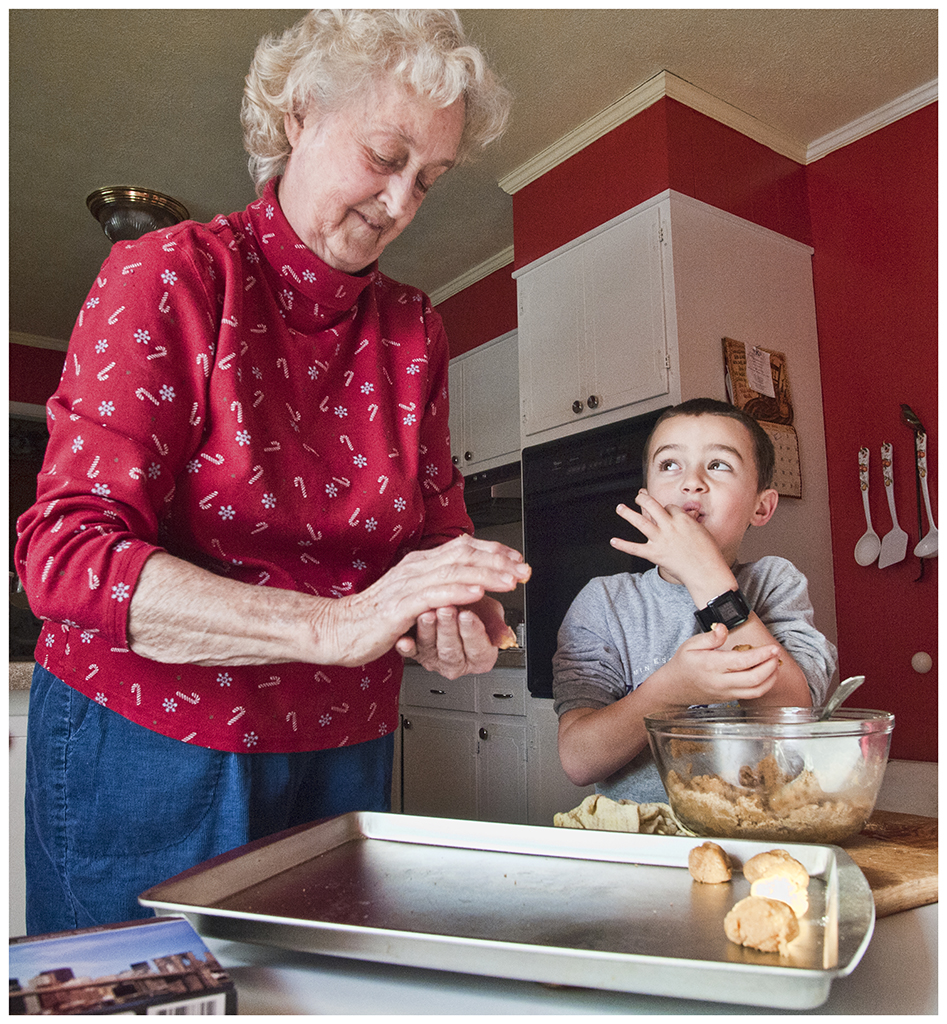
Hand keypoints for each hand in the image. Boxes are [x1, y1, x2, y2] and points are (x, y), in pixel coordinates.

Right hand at [311, 534, 528, 668]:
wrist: (338, 629)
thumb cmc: (373, 617)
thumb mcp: (412, 598)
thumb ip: (438, 590)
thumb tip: (470, 590)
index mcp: (419, 564)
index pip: (463, 547)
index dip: (494, 551)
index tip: (517, 559)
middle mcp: (415, 568)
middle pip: (465, 554)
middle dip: (499, 561)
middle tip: (523, 569)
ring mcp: (407, 585)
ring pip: (455, 572)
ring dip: (487, 575)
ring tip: (510, 580)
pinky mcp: (400, 606)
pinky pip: (435, 595)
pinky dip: (459, 592)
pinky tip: (477, 593)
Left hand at [394, 595, 512, 677]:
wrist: (447, 602)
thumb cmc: (470, 606)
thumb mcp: (488, 610)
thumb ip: (496, 620)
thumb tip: (504, 633)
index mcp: (479, 656)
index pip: (479, 650)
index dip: (473, 632)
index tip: (469, 614)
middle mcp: (457, 660)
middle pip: (452, 650)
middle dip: (449, 629)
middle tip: (447, 609)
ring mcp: (435, 657)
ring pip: (430, 649)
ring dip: (428, 632)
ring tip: (427, 614)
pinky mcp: (415, 653)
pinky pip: (409, 653)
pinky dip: (407, 647)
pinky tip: (404, 640)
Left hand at [611, 490, 730, 592]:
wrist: (705, 571)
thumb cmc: (708, 553)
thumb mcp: (702, 531)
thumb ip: (690, 522)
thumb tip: (685, 516)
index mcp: (683, 519)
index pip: (669, 506)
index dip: (667, 509)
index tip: (666, 511)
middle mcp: (669, 526)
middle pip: (652, 506)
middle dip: (643, 499)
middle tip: (638, 496)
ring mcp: (660, 540)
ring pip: (640, 522)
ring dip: (628, 514)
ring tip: (620, 508)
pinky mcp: (654, 554)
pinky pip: (635, 548)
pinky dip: (623, 545)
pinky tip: (613, 541)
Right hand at [652, 623, 781, 704]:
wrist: (674, 688)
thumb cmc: (683, 664)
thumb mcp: (690, 645)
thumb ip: (710, 636)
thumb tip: (723, 627)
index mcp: (711, 665)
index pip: (742, 661)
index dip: (761, 655)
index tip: (772, 648)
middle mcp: (721, 682)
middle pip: (754, 678)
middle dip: (770, 666)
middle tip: (776, 654)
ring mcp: (726, 692)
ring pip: (756, 690)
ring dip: (771, 678)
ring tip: (775, 664)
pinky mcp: (730, 698)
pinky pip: (752, 695)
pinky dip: (764, 685)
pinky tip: (767, 674)